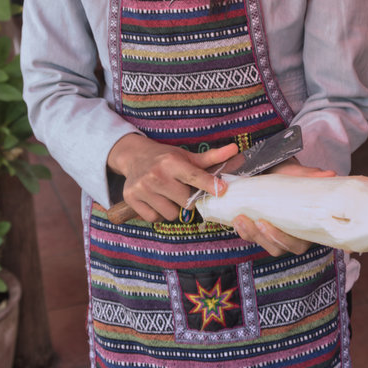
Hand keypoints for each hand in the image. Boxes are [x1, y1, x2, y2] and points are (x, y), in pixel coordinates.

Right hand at [107, 134, 237, 222]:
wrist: (134, 156)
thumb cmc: (166, 158)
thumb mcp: (187, 156)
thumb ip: (212, 158)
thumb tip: (235, 149)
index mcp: (172, 162)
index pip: (194, 176)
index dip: (210, 184)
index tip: (222, 190)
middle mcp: (157, 174)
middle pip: (186, 202)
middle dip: (188, 199)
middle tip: (182, 189)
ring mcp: (143, 188)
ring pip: (171, 213)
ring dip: (173, 207)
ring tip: (168, 194)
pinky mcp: (132, 199)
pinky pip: (155, 218)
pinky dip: (159, 212)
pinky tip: (157, 199)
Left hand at [233, 159, 335, 256]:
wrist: (275, 170)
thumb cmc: (289, 175)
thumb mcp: (295, 173)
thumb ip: (308, 176)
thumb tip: (330, 174)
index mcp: (305, 226)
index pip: (298, 244)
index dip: (283, 239)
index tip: (269, 223)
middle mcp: (292, 236)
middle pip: (278, 248)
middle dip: (264, 237)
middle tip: (255, 221)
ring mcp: (275, 234)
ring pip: (264, 245)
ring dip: (251, 234)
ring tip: (239, 218)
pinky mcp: (261, 230)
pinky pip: (252, 237)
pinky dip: (243, 230)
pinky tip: (236, 219)